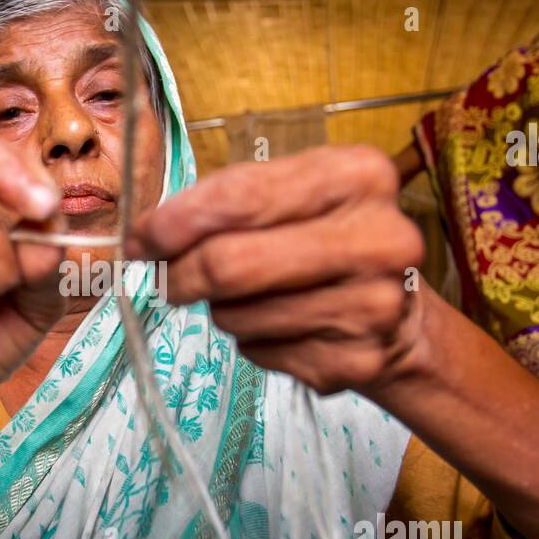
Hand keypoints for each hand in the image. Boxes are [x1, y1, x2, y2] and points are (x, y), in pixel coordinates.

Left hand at [127, 145, 425, 395]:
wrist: (399, 315)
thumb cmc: (326, 239)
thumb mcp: (292, 195)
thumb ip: (225, 203)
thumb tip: (146, 237)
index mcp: (360, 176)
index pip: (242, 196)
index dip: (176, 221)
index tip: (139, 238)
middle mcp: (380, 238)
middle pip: (231, 264)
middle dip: (180, 274)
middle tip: (167, 279)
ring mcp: (375, 306)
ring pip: (238, 315)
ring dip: (222, 309)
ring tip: (251, 298)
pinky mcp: (356, 362)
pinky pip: (260, 352)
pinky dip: (252, 340)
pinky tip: (282, 326)